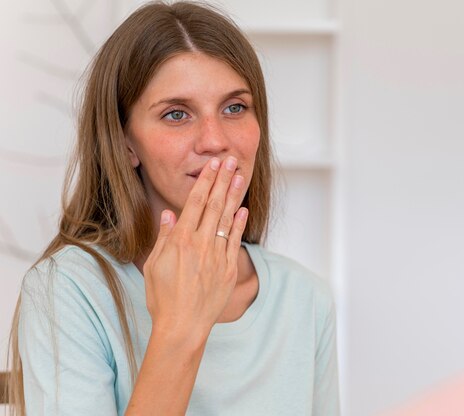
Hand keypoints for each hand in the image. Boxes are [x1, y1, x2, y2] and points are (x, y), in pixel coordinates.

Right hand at [142, 156, 247, 347]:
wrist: (182, 327)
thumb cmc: (163, 299)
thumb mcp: (153, 266)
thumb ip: (164, 238)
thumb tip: (169, 214)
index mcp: (180, 242)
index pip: (194, 203)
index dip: (205, 182)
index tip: (212, 166)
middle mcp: (200, 245)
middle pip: (213, 206)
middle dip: (222, 181)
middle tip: (229, 161)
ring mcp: (217, 256)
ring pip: (227, 219)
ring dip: (234, 196)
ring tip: (239, 177)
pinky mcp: (228, 269)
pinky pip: (236, 241)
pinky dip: (240, 224)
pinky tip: (243, 209)